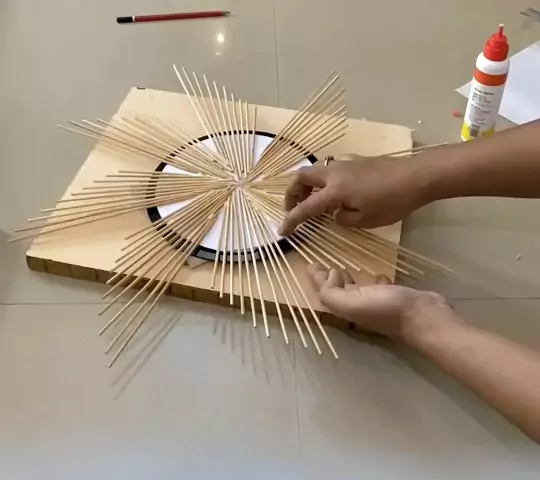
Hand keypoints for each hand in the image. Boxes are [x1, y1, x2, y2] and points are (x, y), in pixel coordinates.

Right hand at [280, 154, 430, 235]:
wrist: (417, 176)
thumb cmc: (392, 201)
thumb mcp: (366, 220)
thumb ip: (343, 219)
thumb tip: (335, 213)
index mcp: (334, 190)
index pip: (305, 207)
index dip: (291, 220)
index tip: (282, 231)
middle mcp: (334, 173)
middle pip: (300, 177)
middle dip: (291, 194)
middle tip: (294, 209)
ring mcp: (344, 164)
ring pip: (315, 171)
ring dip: (307, 186)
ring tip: (313, 203)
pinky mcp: (355, 161)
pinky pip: (330, 170)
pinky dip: (323, 182)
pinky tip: (336, 194)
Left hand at [308, 263, 450, 342]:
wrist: (423, 316)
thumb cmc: (386, 309)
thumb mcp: (351, 303)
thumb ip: (332, 293)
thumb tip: (331, 274)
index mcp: (347, 308)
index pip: (325, 292)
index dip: (317, 279)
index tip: (311, 263)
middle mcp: (359, 306)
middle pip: (339, 291)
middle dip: (330, 278)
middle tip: (324, 262)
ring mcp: (378, 302)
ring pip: (358, 289)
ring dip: (349, 279)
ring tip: (344, 268)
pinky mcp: (395, 296)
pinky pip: (380, 286)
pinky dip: (375, 280)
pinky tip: (377, 273)